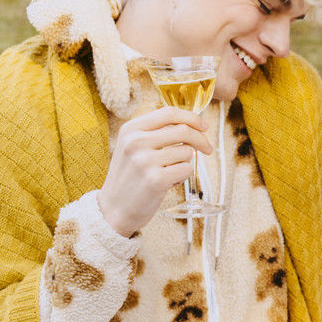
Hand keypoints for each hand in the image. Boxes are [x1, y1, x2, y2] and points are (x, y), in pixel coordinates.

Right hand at [98, 106, 210, 236]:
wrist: (114, 208)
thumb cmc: (130, 176)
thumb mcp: (133, 147)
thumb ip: (156, 132)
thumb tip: (192, 124)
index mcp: (131, 129)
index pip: (169, 113)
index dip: (191, 118)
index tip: (204, 126)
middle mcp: (136, 142)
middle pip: (183, 130)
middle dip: (201, 140)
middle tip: (208, 149)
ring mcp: (145, 160)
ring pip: (187, 152)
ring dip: (185, 162)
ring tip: (169, 172)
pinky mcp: (156, 179)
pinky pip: (186, 169)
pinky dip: (183, 176)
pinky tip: (168, 183)